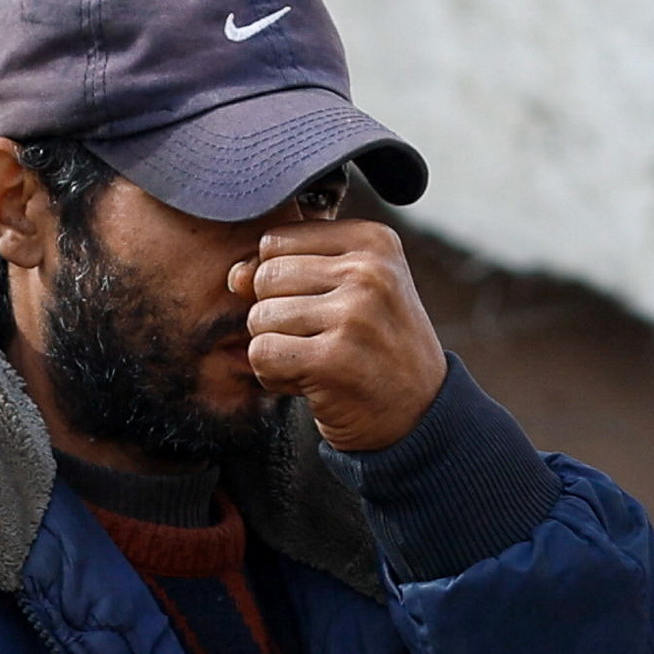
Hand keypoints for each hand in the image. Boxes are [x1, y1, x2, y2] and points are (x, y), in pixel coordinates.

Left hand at [232, 215, 446, 452]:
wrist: (418, 413)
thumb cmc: (375, 346)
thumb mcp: (347, 291)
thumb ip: (289, 270)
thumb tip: (235, 275)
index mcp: (373, 241)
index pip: (276, 241)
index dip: (282, 280)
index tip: (321, 306)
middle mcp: (368, 271)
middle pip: (265, 277)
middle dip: (275, 315)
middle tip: (317, 339)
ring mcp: (353, 315)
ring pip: (259, 318)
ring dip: (276, 348)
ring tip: (316, 360)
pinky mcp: (332, 360)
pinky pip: (262, 354)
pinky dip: (274, 376)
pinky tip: (308, 381)